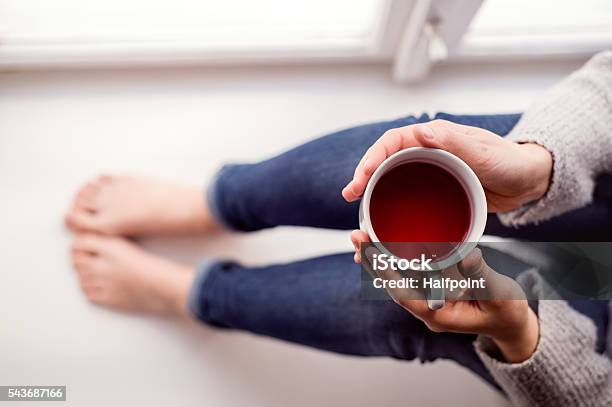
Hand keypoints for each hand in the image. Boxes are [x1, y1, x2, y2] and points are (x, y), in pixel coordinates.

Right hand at [342, 119, 551, 212]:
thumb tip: (420, 133)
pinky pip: (408, 200)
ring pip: (393, 182)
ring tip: (360, 214)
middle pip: (385, 162)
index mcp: (434, 138)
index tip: (361, 177)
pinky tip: (384, 225)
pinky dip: (392, 211)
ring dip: (374, 196)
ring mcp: (429, 174)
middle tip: (350, 195)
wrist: (527, 181)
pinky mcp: (435, 194)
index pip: (392, 142)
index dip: (372, 157)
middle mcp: (426, 153)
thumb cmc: (510, 162)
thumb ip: (453, 141)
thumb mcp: (484, 152)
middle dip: (364, 176)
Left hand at [360, 245, 539, 362]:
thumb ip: (481, 276)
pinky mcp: (432, 287)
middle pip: (393, 284)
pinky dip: (395, 256)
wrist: (511, 323)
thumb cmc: (507, 313)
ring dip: (380, 256)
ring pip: (397, 278)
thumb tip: (466, 255)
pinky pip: (408, 273)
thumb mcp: (499, 295)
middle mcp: (427, 308)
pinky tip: (384, 240)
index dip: (386, 273)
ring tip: (362, 234)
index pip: (404, 294)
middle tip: (358, 236)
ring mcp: (428, 299)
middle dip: (374, 260)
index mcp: (439, 315)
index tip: (371, 252)